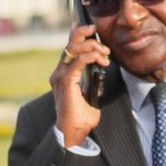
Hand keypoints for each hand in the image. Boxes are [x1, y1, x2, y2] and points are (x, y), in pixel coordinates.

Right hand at [51, 24, 110, 147]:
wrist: (73, 132)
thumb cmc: (82, 117)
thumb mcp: (90, 94)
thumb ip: (92, 81)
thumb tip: (101, 72)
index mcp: (64, 74)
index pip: (70, 47)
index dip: (81, 36)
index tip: (96, 34)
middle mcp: (59, 72)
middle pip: (70, 43)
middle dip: (87, 35)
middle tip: (102, 41)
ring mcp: (61, 76)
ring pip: (75, 49)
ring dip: (93, 48)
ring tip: (105, 55)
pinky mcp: (66, 81)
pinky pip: (78, 61)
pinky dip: (91, 56)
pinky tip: (101, 60)